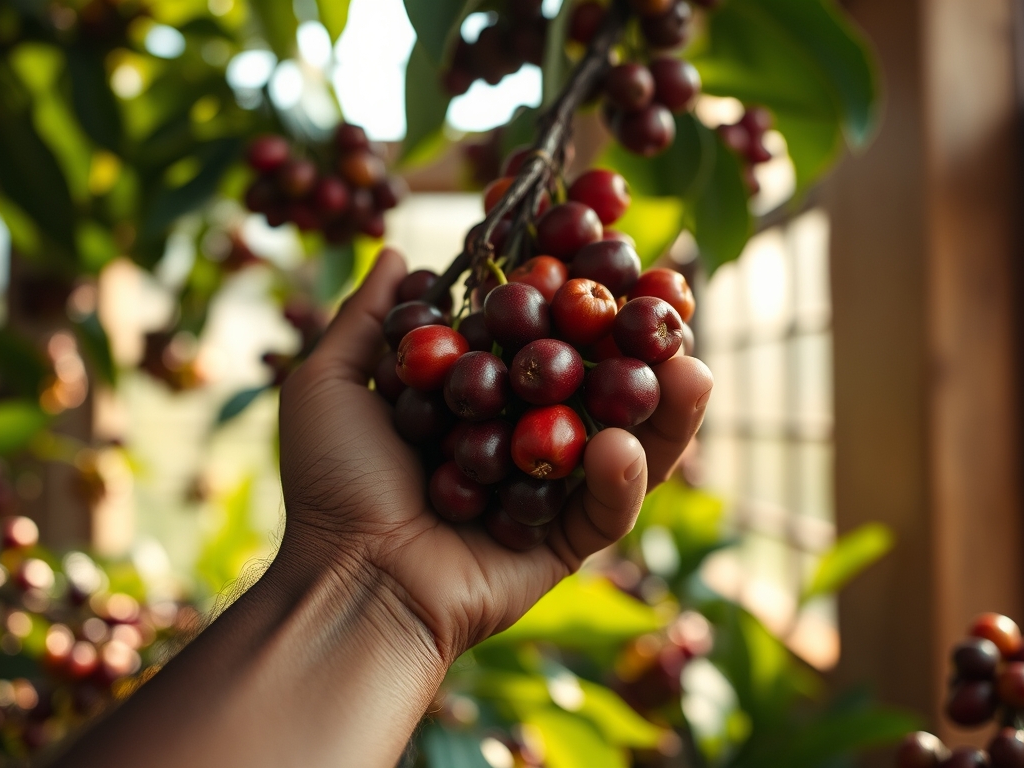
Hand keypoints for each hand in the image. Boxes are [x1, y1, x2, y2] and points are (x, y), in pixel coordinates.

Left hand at [278, 248, 712, 663]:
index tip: (612, 262)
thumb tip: (396, 250)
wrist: (348, 577)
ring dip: (662, 411)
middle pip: (595, 388)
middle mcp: (520, 442)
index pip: (542, 342)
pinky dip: (623, 480)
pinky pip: (607, 511)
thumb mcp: (332, 383)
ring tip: (691, 370)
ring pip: (623, 446)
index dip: (578, 304)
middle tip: (676, 315)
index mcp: (478, 400)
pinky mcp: (564, 545)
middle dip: (641, 353)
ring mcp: (548, 494)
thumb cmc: (332, 483)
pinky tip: (621, 446)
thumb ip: (371, 318)